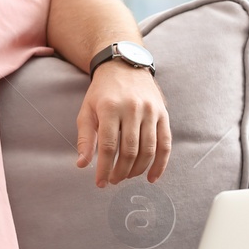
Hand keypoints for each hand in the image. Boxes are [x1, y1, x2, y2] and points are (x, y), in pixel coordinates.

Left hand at [75, 62, 170, 186]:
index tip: (100, 183)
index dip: (104, 168)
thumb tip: (82, 165)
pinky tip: (151, 177)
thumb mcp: (87, 110)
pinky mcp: (164, 114)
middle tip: (113, 180)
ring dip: (137, 170)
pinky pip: (165, 144)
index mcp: (110, 107)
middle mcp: (133, 109)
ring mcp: (151, 111)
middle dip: (120, 171)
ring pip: (148, 150)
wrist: (125, 66)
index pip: (108, 146)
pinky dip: (160, 164)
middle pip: (129, 150)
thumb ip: (85, 138)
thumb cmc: (102, 92)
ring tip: (126, 176)